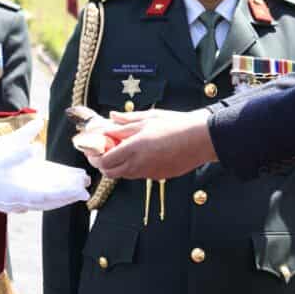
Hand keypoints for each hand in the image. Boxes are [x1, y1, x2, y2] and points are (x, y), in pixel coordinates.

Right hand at [0, 118, 90, 212]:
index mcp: (21, 191)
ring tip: (74, 190)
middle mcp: (21, 201)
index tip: (81, 186)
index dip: (67, 190)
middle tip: (85, 187)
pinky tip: (53, 193)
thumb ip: (23, 136)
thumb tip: (38, 122)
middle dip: (68, 194)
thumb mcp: (2, 146)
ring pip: (43, 203)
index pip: (50, 193)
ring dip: (59, 197)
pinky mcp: (11, 202)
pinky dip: (47, 199)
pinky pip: (34, 203)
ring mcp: (16, 203)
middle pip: (50, 200)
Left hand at [93, 109, 216, 179]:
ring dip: (119, 164)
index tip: (92, 147)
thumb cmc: (176, 125)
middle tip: (103, 149)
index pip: (104, 161)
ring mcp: (149, 173)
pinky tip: (141, 152)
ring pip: (125, 174)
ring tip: (122, 147)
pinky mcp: (159, 176)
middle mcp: (139, 165)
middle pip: (110, 173)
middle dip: (103, 163)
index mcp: (133, 149)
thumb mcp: (148, 118)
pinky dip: (134, 165)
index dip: (95, 156)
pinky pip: (140, 173)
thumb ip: (126, 121)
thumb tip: (110, 118)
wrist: (202, 139)